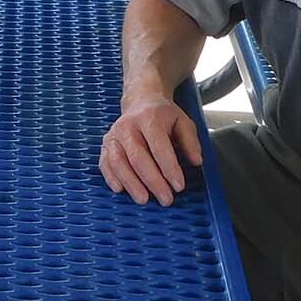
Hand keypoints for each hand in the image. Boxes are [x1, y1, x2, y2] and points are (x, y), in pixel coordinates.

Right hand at [97, 90, 201, 204]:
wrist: (141, 101)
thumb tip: (196, 161)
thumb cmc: (163, 115)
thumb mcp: (183, 122)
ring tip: (144, 199)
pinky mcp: (106, 144)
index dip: (169, 168)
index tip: (178, 186)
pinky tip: (120, 190)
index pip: (159, 147)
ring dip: (131, 183)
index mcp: (149, 118)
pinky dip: (111, 178)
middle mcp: (128, 125)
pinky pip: (105, 163)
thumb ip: (191, 142)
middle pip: (138, 157)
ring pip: (119, 162)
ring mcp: (114, 135)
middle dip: (152, 181)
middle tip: (166, 199)